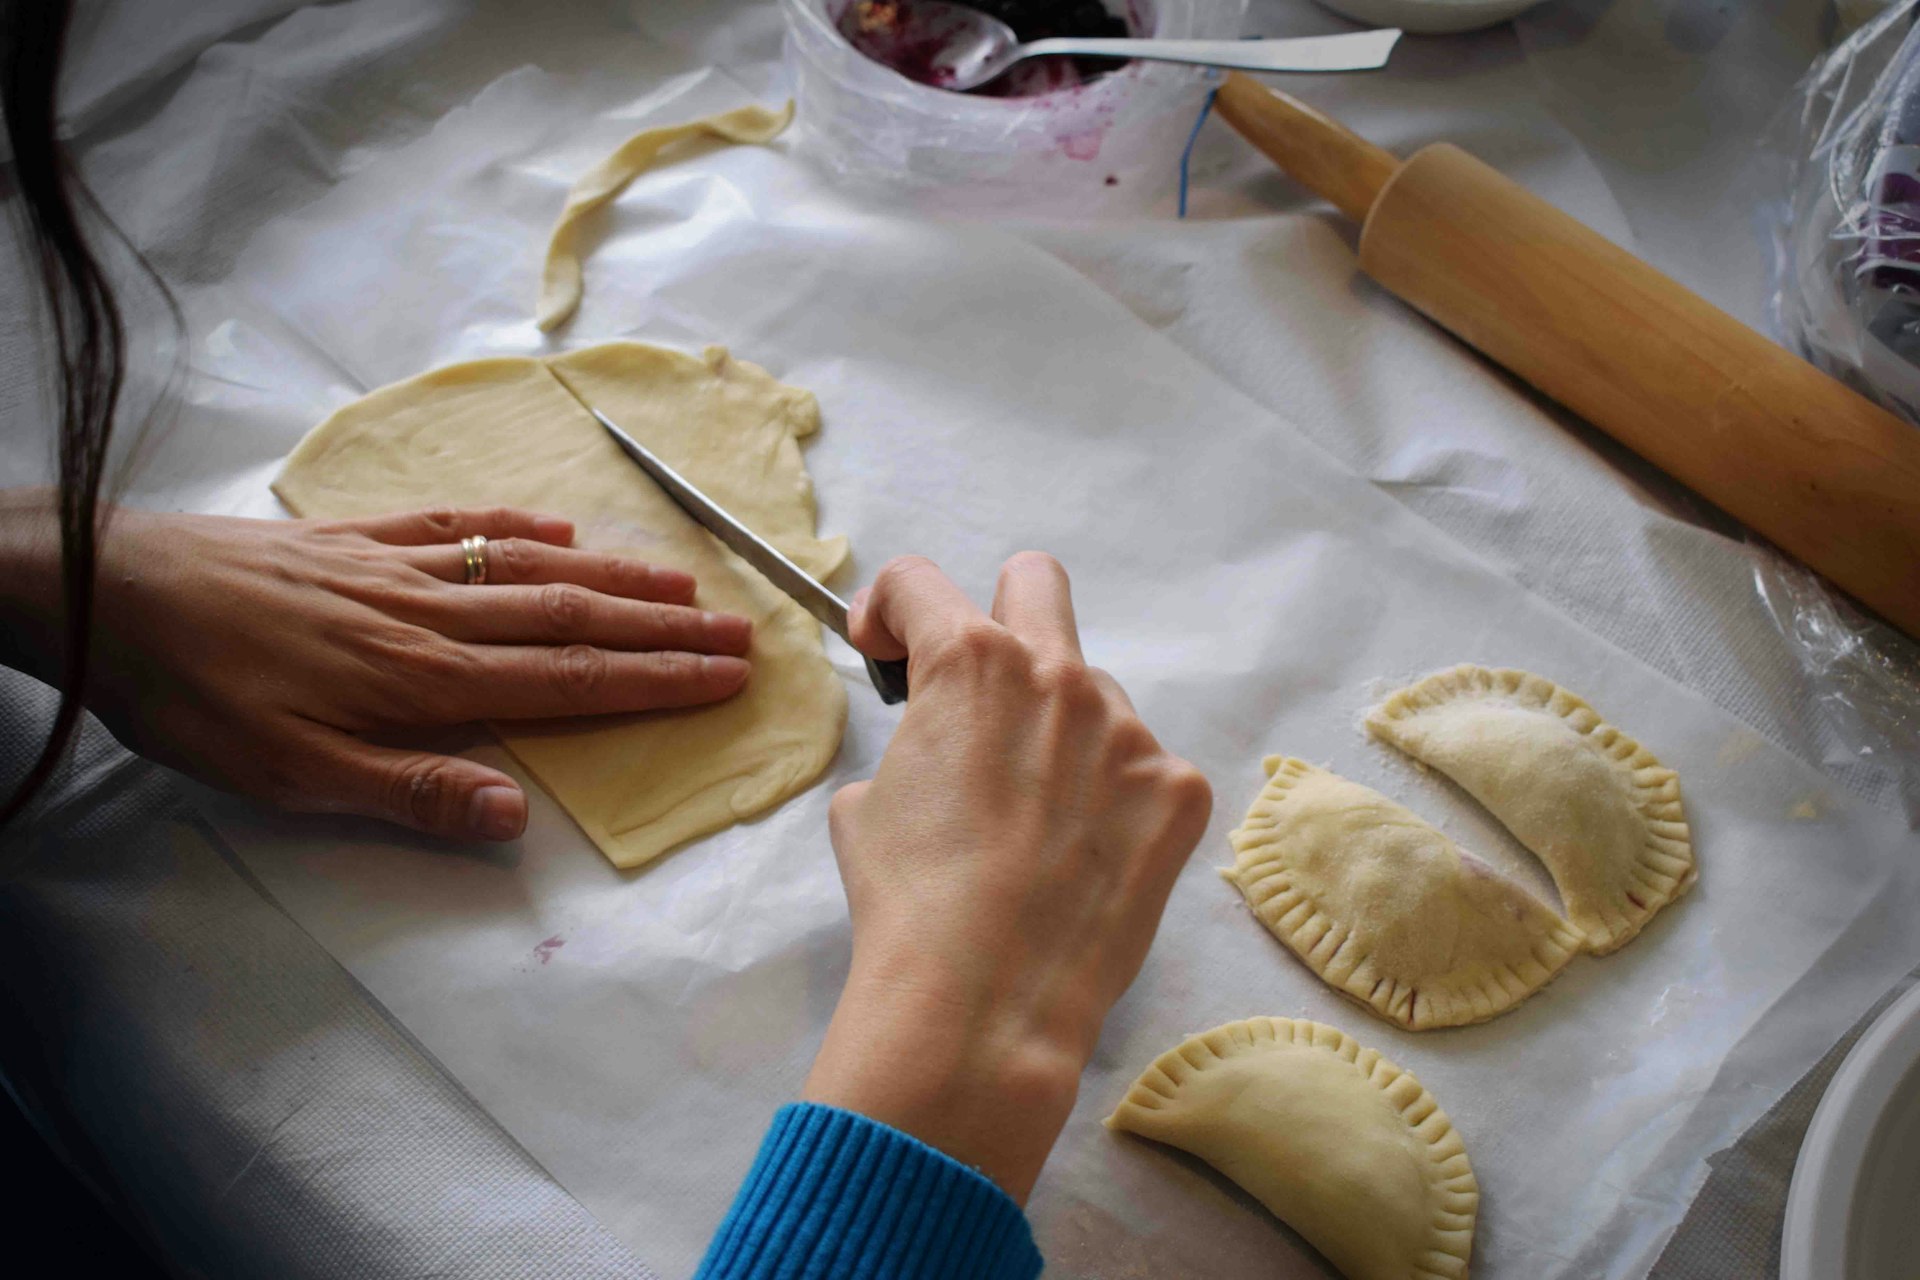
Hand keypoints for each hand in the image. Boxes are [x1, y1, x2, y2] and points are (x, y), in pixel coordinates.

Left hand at [1, 494, 753, 839]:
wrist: (106, 591)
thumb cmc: (193, 697)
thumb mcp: (286, 774)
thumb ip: (406, 789)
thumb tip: (516, 817)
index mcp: (423, 678)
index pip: (566, 680)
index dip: (654, 680)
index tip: (726, 677)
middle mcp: (429, 613)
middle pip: (569, 617)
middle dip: (662, 628)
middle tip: (740, 629)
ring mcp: (396, 566)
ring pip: (528, 567)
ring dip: (614, 576)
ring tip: (681, 582)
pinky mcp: (354, 539)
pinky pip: (458, 525)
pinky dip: (518, 527)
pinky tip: (557, 530)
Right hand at [801, 553, 1212, 1202]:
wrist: (985, 1004)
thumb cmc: (908, 905)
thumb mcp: (865, 808)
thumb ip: (906, 745)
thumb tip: (931, 752)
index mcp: (969, 663)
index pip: (919, 582)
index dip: (888, 610)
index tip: (886, 651)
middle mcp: (1059, 676)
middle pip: (1034, 583)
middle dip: (996, 615)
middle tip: (980, 688)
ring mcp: (1129, 731)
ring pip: (1093, 697)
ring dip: (1060, 735)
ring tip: (1033, 825)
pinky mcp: (1179, 791)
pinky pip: (1140, 770)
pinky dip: (1110, 801)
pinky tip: (1082, 860)